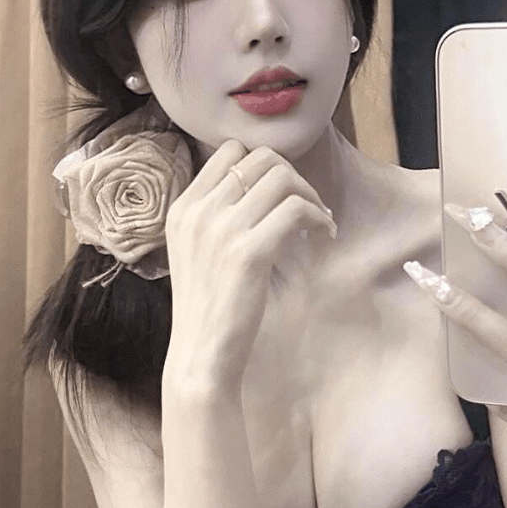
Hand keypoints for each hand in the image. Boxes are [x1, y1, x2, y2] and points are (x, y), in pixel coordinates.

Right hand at [163, 141, 336, 391]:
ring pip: (282, 178)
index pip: (229, 151)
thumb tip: (259, 187)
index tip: (281, 193)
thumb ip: (215, 217)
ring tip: (318, 221)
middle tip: (307, 206)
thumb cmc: (209, 307)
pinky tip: (324, 234)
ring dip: (310, 195)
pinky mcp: (249, 253)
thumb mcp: (196, 252)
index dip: (264, 166)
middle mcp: (198, 213)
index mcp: (182, 209)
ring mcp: (221, 230)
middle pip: (260, 159)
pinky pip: (297, 209)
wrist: (201, 355)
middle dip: (293, 177)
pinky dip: (319, 217)